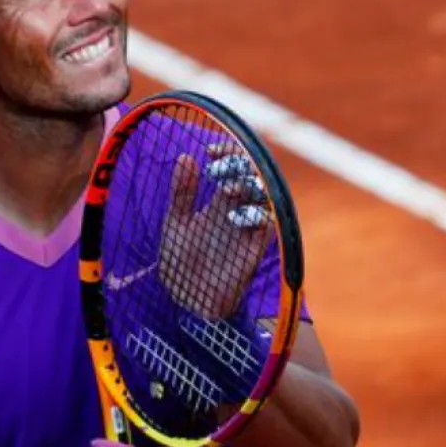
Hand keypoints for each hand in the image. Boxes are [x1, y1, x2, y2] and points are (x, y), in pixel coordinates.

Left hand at [159, 143, 271, 319]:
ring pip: (265, 199)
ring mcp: (248, 230)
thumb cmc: (180, 257)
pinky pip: (268, 227)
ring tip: (228, 190)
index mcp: (221, 202)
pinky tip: (238, 215)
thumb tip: (186, 156)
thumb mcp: (176, 221)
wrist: (184, 296)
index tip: (210, 150)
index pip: (235, 168)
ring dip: (250, 190)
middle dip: (240, 168)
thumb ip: (182, 192)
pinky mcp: (254, 250)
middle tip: (219, 169)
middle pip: (253, 178)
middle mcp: (238, 212)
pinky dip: (259, 217)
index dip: (229, 154)